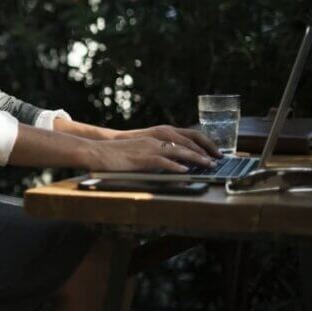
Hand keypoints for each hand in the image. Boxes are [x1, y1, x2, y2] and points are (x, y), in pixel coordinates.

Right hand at [86, 136, 217, 172]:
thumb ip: (153, 158)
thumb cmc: (114, 155)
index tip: (210, 154)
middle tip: (215, 161)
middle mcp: (153, 141)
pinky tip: (185, 171)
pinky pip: (163, 161)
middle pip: (184, 144)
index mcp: (153, 139)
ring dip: (195, 159)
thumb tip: (169, 166)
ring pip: (178, 151)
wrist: (96, 152)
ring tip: (207, 165)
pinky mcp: (141, 158)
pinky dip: (176, 166)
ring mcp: (148, 148)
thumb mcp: (138, 154)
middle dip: (202, 153)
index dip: (198, 146)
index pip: (181, 139)